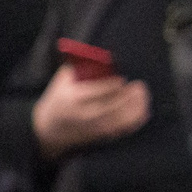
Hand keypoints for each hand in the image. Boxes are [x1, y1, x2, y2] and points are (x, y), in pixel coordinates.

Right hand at [31, 65, 149, 158]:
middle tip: (138, 86)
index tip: (122, 80)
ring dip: (135, 106)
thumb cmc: (58, 100)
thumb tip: (104, 56)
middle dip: (128, 96)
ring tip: (141, 95)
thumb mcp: (62, 81)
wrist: (48, 130)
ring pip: (120, 118)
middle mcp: (83, 115)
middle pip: (112, 106)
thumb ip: (79, 66)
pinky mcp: (100, 135)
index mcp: (72, 99)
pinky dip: (135, 119)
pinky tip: (143, 109)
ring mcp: (93, 127)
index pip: (96, 92)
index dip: (112, 86)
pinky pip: (123, 128)